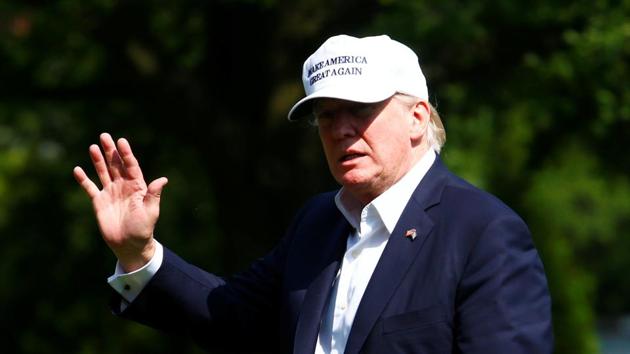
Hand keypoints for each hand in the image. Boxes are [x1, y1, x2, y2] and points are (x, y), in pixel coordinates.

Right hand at [73, 133, 167, 271]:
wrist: (130, 244)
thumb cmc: (143, 228)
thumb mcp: (151, 211)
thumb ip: (153, 194)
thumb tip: (163, 179)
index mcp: (137, 186)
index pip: (131, 166)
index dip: (126, 154)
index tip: (122, 141)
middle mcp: (123, 186)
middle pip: (116, 165)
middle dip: (110, 151)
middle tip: (104, 136)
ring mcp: (110, 192)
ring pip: (103, 172)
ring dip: (97, 160)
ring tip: (93, 147)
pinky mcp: (99, 202)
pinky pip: (90, 188)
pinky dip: (84, 179)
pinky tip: (77, 169)